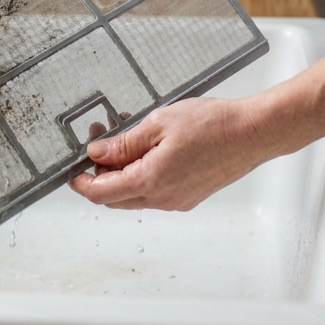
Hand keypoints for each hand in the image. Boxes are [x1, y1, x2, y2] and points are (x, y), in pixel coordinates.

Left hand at [67, 97, 272, 210]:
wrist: (251, 133)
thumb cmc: (212, 125)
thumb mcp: (158, 124)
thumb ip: (124, 143)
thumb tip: (97, 154)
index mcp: (150, 183)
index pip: (101, 193)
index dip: (82, 182)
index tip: (73, 171)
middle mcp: (163, 199)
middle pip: (116, 198)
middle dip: (101, 175)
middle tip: (100, 143)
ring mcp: (178, 200)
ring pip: (136, 195)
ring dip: (123, 173)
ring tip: (127, 140)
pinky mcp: (190, 195)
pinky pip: (155, 192)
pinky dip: (143, 175)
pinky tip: (148, 149)